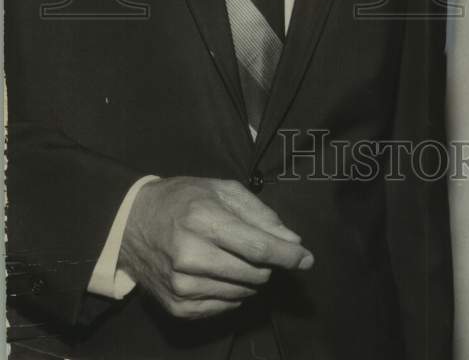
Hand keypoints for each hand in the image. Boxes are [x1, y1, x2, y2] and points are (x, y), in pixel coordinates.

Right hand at [119, 176, 312, 319]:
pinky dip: (233, 294)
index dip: (287, 255)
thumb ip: (260, 214)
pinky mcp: (176, 305)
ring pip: (241, 293)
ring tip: (237, 259)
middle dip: (268, 265)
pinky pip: (222, 308)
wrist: (131, 223)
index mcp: (204, 219)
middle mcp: (191, 255)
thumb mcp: (222, 190)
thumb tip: (291, 240)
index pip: (258, 247)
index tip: (307, 259)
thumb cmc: (183, 199)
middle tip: (260, 250)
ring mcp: (181, 284)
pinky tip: (224, 276)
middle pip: (253, 273)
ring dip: (251, 279)